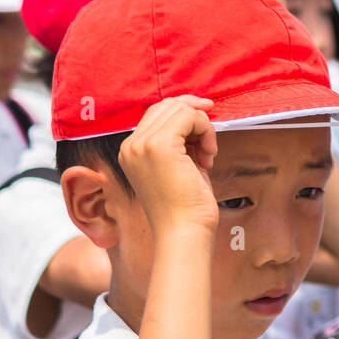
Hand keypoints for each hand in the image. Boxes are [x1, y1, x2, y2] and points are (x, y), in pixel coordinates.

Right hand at [118, 96, 217, 237]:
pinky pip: (189, 116)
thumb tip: (195, 108)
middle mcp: (131, 145)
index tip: (206, 120)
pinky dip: (206, 130)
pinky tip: (207, 156)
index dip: (185, 111)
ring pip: (180, 109)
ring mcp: (142, 144)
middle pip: (168, 106)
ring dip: (203, 127)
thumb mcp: (177, 164)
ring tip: (207, 155)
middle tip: (208, 146)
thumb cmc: (186, 205)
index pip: (157, 113)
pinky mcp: (159, 145)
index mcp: (130, 151)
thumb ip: (178, 139)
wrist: (183, 232)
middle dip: (195, 117)